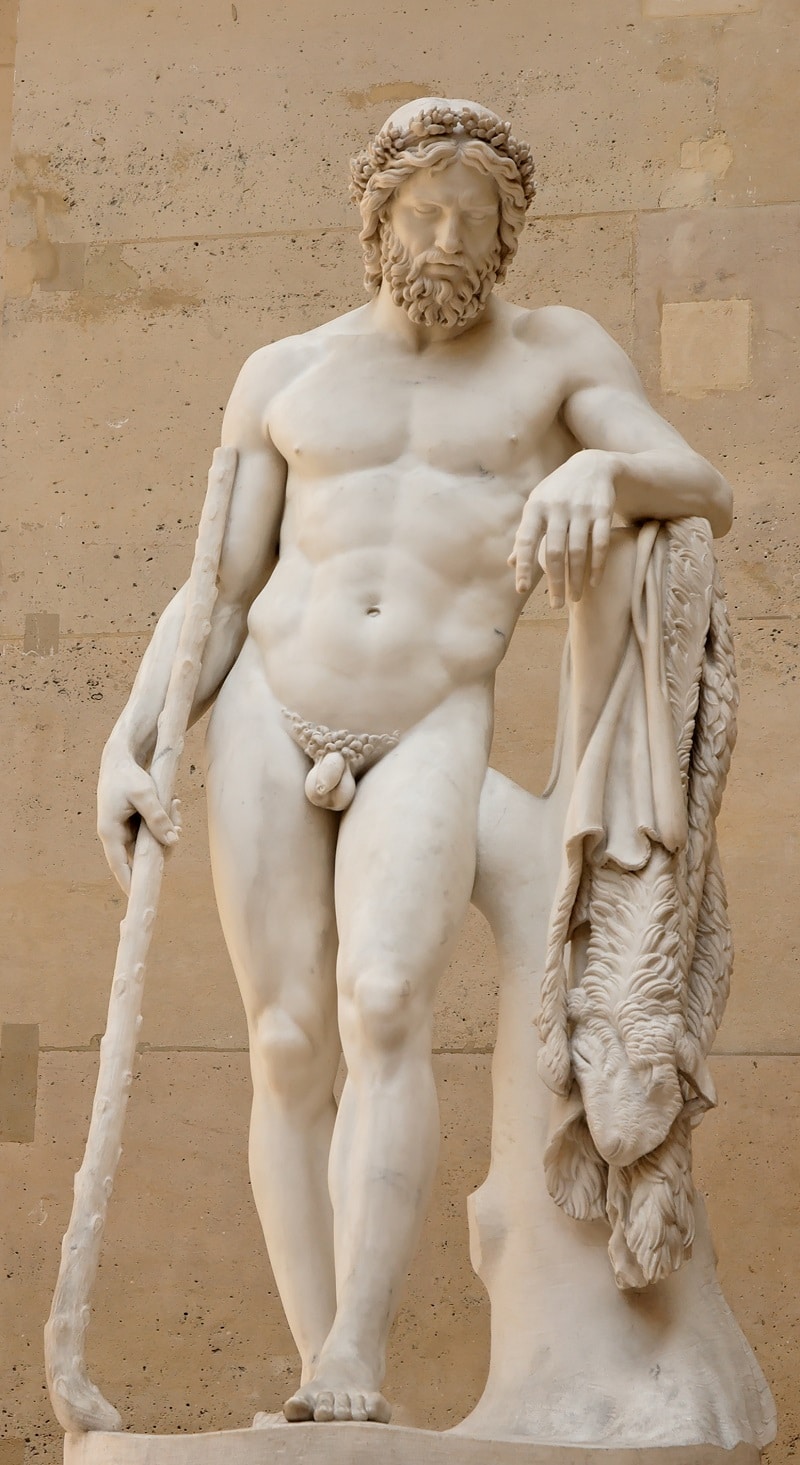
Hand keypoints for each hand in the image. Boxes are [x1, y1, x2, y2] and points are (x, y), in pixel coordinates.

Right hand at [97, 741, 179, 894]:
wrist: (120, 757)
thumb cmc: (128, 775)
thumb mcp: (145, 794)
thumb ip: (158, 818)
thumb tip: (173, 840)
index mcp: (110, 831)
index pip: (119, 865)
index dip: (130, 882)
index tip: (141, 897)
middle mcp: (116, 834)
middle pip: (140, 856)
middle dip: (162, 848)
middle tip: (178, 830)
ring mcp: (125, 829)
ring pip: (150, 843)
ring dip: (167, 832)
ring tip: (175, 808)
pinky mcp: (134, 823)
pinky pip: (152, 831)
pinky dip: (165, 822)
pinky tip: (174, 804)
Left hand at [509, 449, 616, 607]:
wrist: (591, 466)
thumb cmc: (557, 493)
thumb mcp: (537, 506)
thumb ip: (525, 534)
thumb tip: (511, 563)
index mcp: (535, 508)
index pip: (526, 540)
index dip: (524, 566)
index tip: (521, 590)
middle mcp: (557, 508)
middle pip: (554, 552)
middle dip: (555, 582)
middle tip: (556, 605)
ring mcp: (581, 509)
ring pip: (578, 551)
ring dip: (576, 578)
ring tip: (575, 598)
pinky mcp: (603, 510)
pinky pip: (600, 543)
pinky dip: (597, 565)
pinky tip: (593, 582)